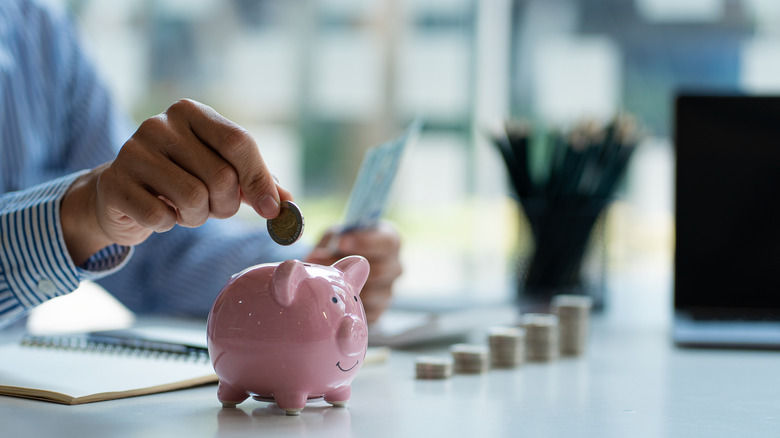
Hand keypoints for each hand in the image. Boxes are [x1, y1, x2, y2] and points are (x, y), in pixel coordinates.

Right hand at [61, 99, 291, 264]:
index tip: (271, 209)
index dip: (259, 180)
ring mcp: (131, 151)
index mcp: (191, 112)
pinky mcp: (114, 183)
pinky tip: (160, 213)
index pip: (238, 142)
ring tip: (186, 210)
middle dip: (226, 205)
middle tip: (213, 208)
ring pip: (193, 198)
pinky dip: (168, 225)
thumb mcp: (223, 173)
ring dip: (198, 217)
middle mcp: (159, 124)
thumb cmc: (183, 179)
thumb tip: (288, 205)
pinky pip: (160, 216)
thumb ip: (258, 183)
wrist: (123, 193)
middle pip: (221, 176)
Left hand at [306, 222, 401, 323]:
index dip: (365, 243)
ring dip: (346, 292)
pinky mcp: (379, 310)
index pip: (387, 243)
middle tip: (324, 267)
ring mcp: (388, 291)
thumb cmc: (342, 247)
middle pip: (381, 272)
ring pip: (371, 295)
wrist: (344, 271)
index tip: (340, 244)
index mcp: (390, 243)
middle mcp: (395, 267)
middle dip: (350, 271)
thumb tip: (316, 257)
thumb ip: (331, 243)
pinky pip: (365, 313)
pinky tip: (335, 299)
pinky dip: (348, 308)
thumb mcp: (336, 237)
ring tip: (325, 284)